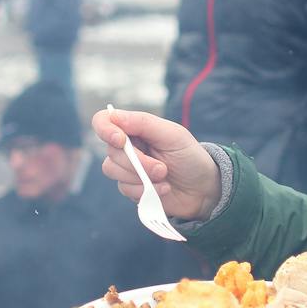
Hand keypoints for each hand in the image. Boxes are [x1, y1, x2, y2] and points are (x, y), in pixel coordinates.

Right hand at [92, 107, 221, 220]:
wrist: (203, 189)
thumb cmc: (190, 157)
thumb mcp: (173, 135)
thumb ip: (143, 123)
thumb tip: (114, 116)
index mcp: (135, 128)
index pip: (103, 121)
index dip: (105, 130)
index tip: (120, 140)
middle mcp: (127, 147)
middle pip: (111, 151)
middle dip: (137, 163)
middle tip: (162, 169)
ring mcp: (127, 168)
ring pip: (113, 171)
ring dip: (141, 178)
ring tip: (164, 178)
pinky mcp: (131, 188)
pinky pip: (124, 189)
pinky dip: (144, 191)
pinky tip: (162, 189)